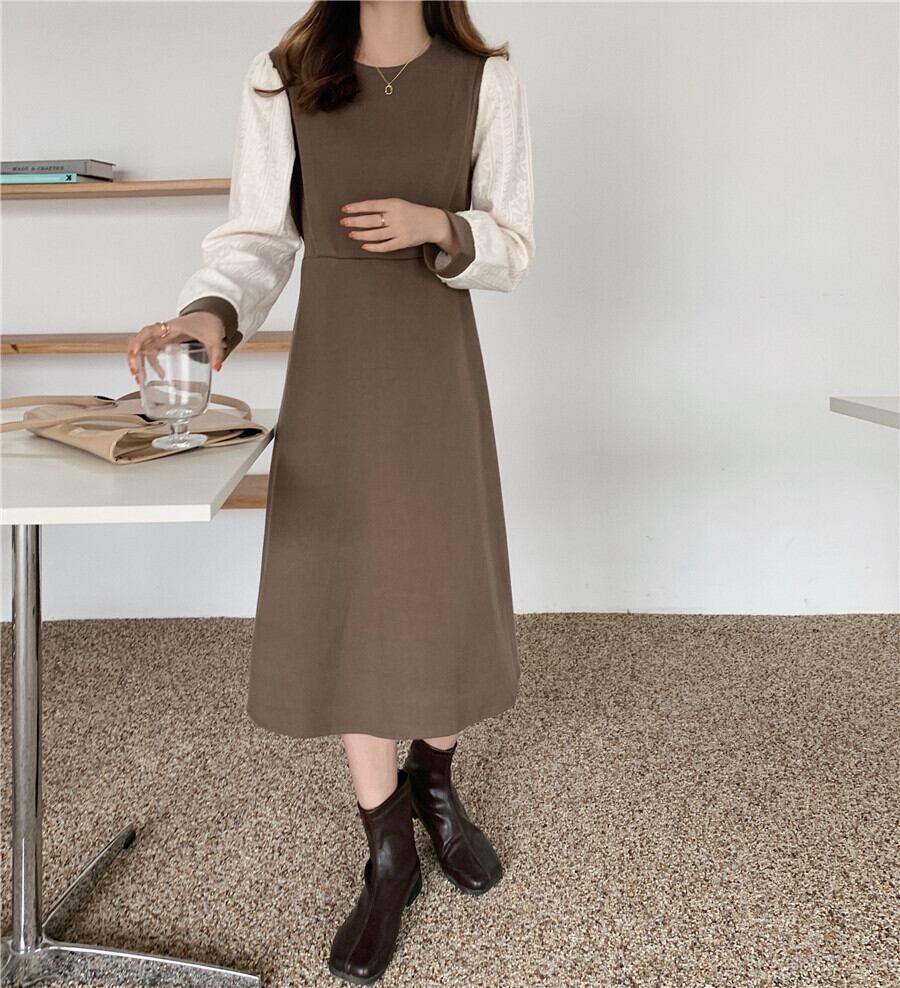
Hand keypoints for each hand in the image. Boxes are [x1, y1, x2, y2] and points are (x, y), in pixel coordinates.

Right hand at [126, 313, 226, 382]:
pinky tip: (159, 375)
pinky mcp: (166, 341)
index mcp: (173, 327)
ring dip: (139, 361)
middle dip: (134, 356)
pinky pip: (153, 351)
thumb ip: (216, 353)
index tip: (135, 352)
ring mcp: (164, 336)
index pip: (149, 331)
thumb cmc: (209, 322)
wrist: (210, 315)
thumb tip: (216, 367)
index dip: (139, 340)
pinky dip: (152, 363)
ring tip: (139, 377)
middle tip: (135, 372)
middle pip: (140, 340)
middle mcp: (164, 331)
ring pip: (144, 347)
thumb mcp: (214, 339)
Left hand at [339, 198, 458, 254]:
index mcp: (394, 204)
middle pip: (371, 220)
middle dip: (355, 222)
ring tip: (351, 234)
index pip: (371, 205)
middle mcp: (396, 217)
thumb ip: (382, 207)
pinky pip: (385, 246)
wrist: (433, 222)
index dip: (357, 207)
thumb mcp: (398, 204)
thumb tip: (361, 212)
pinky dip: (373, 247)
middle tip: (343, 222)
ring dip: (361, 235)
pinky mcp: (403, 242)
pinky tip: (364, 246)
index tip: (345, 209)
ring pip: (375, 234)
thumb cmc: (412, 212)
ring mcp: (400, 231)